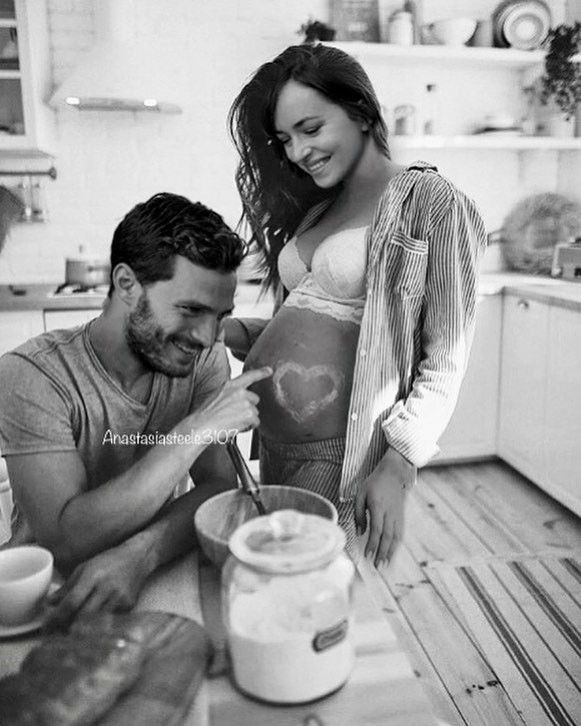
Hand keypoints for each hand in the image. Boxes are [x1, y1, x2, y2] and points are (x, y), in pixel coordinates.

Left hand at [46, 535, 150, 628]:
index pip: (72, 602)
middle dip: (67, 628)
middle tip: (57, 634)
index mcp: (93, 576)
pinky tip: (92, 626)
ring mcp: (120, 598)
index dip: (57, 617)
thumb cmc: (109, 561)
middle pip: (82, 617)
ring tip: (72, 632)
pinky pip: (109, 622)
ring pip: (95, 623)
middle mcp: (107, 588)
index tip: (47, 626)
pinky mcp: (129, 607)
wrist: (138, 558)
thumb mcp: (85, 567)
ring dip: (81, 630)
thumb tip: (50, 603)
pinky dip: (98, 626)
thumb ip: (67, 586)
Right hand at [189, 367, 271, 440]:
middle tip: (234, 415)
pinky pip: (255, 422)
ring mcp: (245, 402)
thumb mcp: (216, 396)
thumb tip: (241, 399)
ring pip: (255, 412)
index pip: (249, 376)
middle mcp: (239, 392)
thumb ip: (230, 394)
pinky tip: (237, 427)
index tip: (269, 370)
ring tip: (232, 422)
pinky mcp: (249, 414)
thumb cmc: (205, 415)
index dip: (261, 372)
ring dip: (247, 419)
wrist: (201, 426)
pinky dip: (248, 427)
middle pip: (254, 399)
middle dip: (248, 408)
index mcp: (230, 385)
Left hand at [354, 447, 415, 567]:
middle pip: (387, 536)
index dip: (373, 544)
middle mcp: (390, 513)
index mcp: (378, 506)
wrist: (394, 473)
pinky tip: (392, 554)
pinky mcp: (401, 516)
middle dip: (382, 553)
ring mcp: (397, 515)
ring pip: (395, 537)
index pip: (376, 529)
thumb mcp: (361, 494)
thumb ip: (359, 513)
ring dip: (390, 553)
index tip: (368, 556)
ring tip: (385, 566)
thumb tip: (359, 533)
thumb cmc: (374, 483)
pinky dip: (396, 546)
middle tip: (377, 567)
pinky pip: (400, 533)